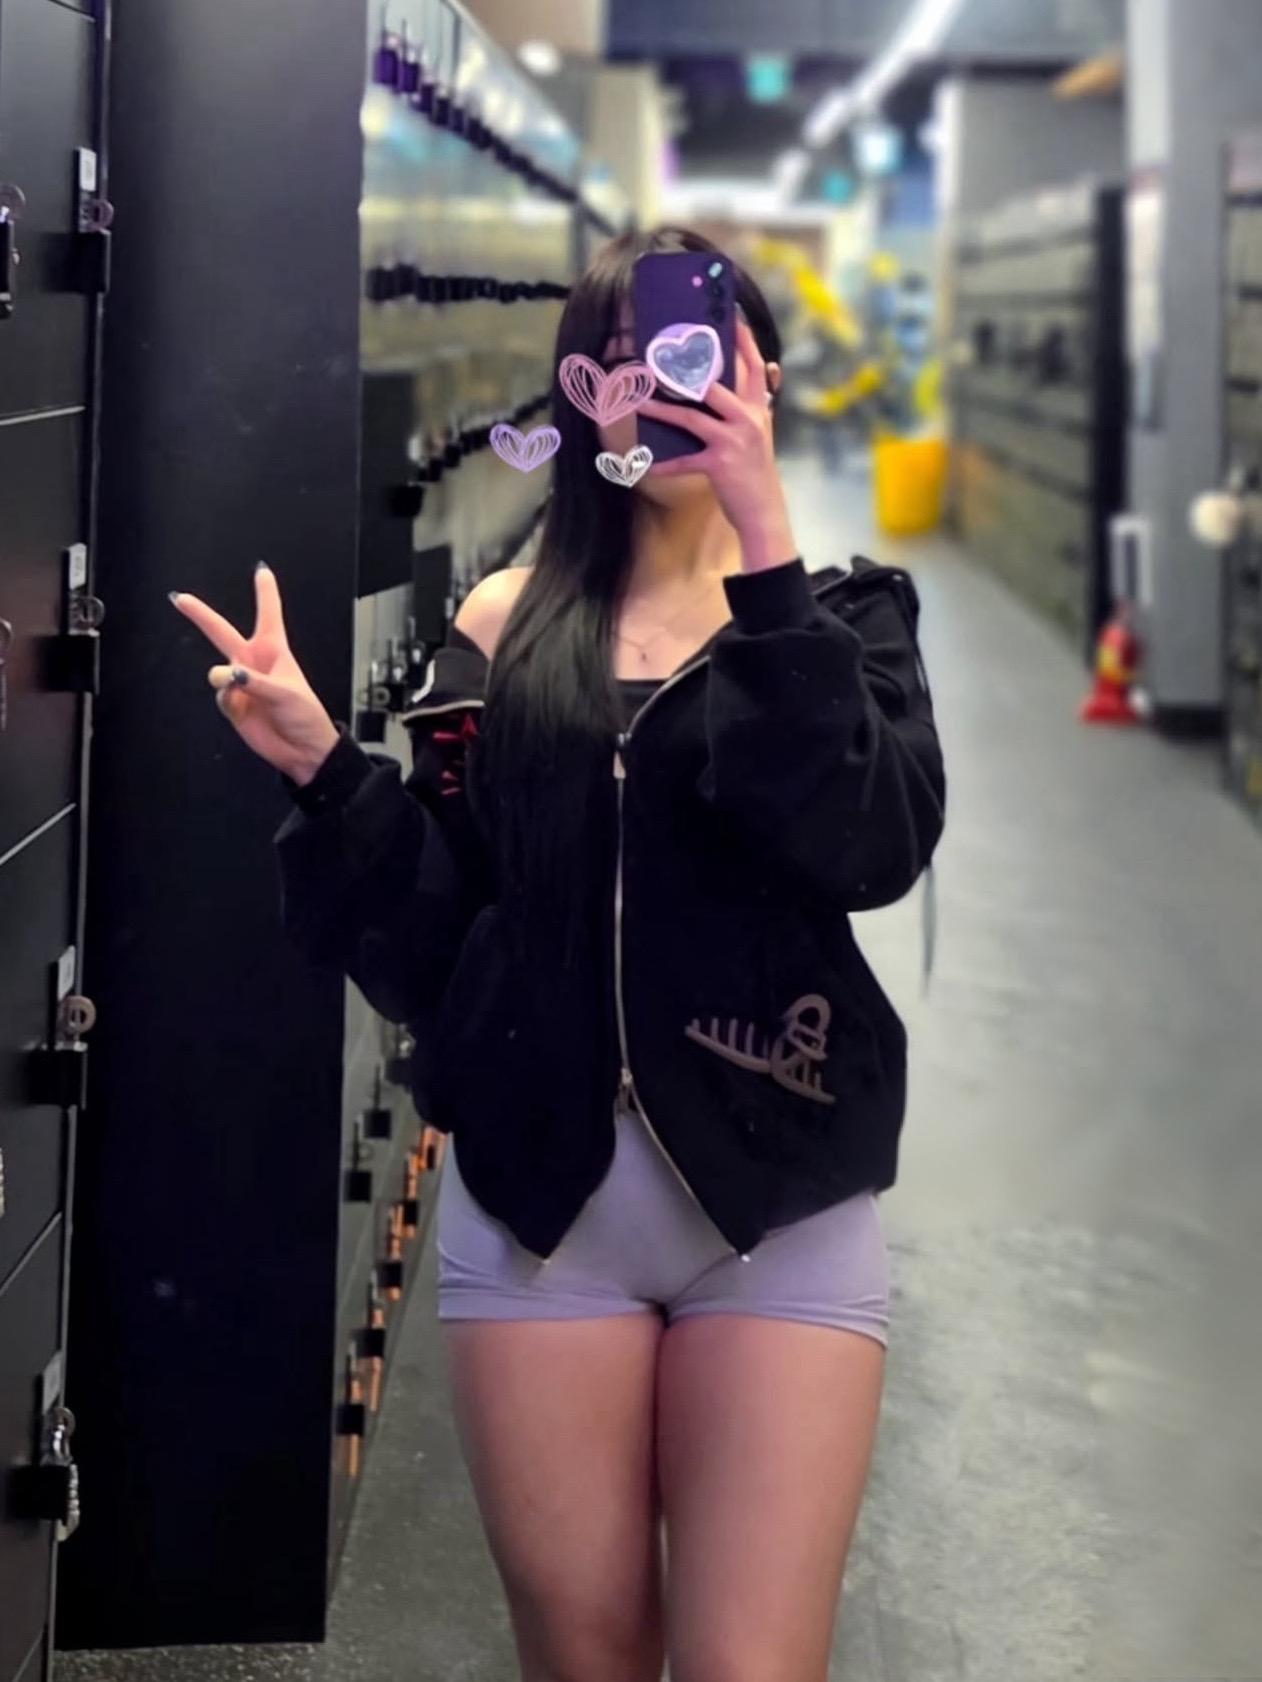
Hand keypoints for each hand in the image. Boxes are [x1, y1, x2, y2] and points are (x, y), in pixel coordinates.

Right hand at [169, 563, 340, 782]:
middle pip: (221, 632)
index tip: (261, 570)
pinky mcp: (232, 703)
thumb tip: (227, 674)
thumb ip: (255, 682)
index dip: (265, 592)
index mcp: (274, 651)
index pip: (269, 614)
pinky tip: (242, 708)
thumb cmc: (305, 716)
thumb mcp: (286, 693)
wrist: (302, 751)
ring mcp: (240, 683)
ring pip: (216, 671)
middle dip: (200, 614)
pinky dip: (228, 700)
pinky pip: (220, 695)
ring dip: (224, 678)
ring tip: (238, 687)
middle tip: (179, 598)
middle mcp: (253, 663)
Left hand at [637, 316, 799, 572]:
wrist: (764, 510)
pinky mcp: (719, 464)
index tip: (730, 316)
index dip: (743, 340)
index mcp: (758, 408)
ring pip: (692, 416)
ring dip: (662, 408)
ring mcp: (734, 440)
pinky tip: (647, 467)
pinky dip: (665, 465)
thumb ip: (754, 405)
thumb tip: (756, 375)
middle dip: (686, 369)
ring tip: (639, 401)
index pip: (754, 365)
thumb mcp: (760, 432)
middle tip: (660, 355)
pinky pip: (685, 461)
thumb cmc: (756, 470)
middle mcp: (748, 418)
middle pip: (715, 384)